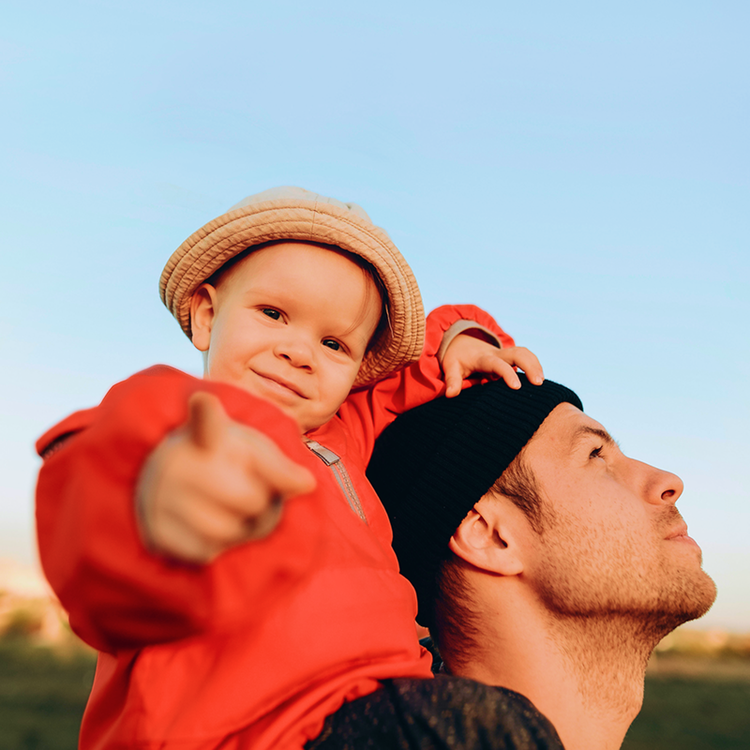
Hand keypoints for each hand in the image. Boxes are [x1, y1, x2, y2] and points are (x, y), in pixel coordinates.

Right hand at [136, 392, 316, 562]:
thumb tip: (308, 484)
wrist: (175, 479)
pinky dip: (218, 547)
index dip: (205, 411)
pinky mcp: (156, 530)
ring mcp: (162, 496)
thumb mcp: (255, 453)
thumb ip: (282, 466)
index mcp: (207, 434)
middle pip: (251, 499)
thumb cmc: (226, 463)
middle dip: (262, 503)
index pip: (206, 421)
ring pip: (231, 531)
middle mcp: (178, 461)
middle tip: (252, 495)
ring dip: (243, 530)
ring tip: (231, 511)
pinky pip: (208, 551)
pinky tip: (208, 528)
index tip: (203, 400)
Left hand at [442, 333, 543, 397]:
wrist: (460, 342)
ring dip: (535, 364)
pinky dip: (534, 365)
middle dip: (530, 365)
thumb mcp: (450, 367)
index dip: (508, 374)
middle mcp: (497, 354)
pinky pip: (525, 357)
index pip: (498, 364)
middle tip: (538, 383)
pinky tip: (539, 380)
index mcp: (483, 358)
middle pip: (518, 353)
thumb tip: (450, 394)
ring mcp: (505, 355)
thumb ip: (452, 380)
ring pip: (524, 353)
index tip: (517, 387)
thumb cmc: (456, 358)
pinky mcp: (509, 359)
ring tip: (542, 384)